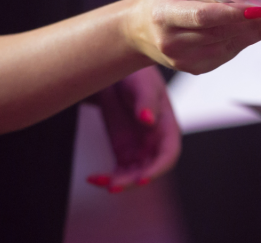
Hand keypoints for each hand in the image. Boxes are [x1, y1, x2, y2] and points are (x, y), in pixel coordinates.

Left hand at [86, 66, 180, 192]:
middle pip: (149, 169)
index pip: (168, 154)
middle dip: (134, 181)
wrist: (117, 74)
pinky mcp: (122, 151)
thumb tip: (148, 119)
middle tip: (114, 185)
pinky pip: (117, 171)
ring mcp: (139, 149)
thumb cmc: (136, 75)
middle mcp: (155, 143)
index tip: (142, 178)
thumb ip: (146, 101)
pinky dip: (106, 177)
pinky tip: (92, 178)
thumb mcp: (142, 84)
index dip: (158, 169)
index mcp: (167, 128)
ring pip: (133, 174)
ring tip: (99, 181)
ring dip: (119, 182)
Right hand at [125, 0, 260, 74]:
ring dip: (258, 33)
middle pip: (221, 33)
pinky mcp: (194, 69)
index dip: (233, 13)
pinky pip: (227, 53)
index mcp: (164, 15)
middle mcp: (172, 42)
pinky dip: (246, 41)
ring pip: (229, 45)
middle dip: (255, 23)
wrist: (141, 31)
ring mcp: (183, 60)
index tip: (260, 7)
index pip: (203, 16)